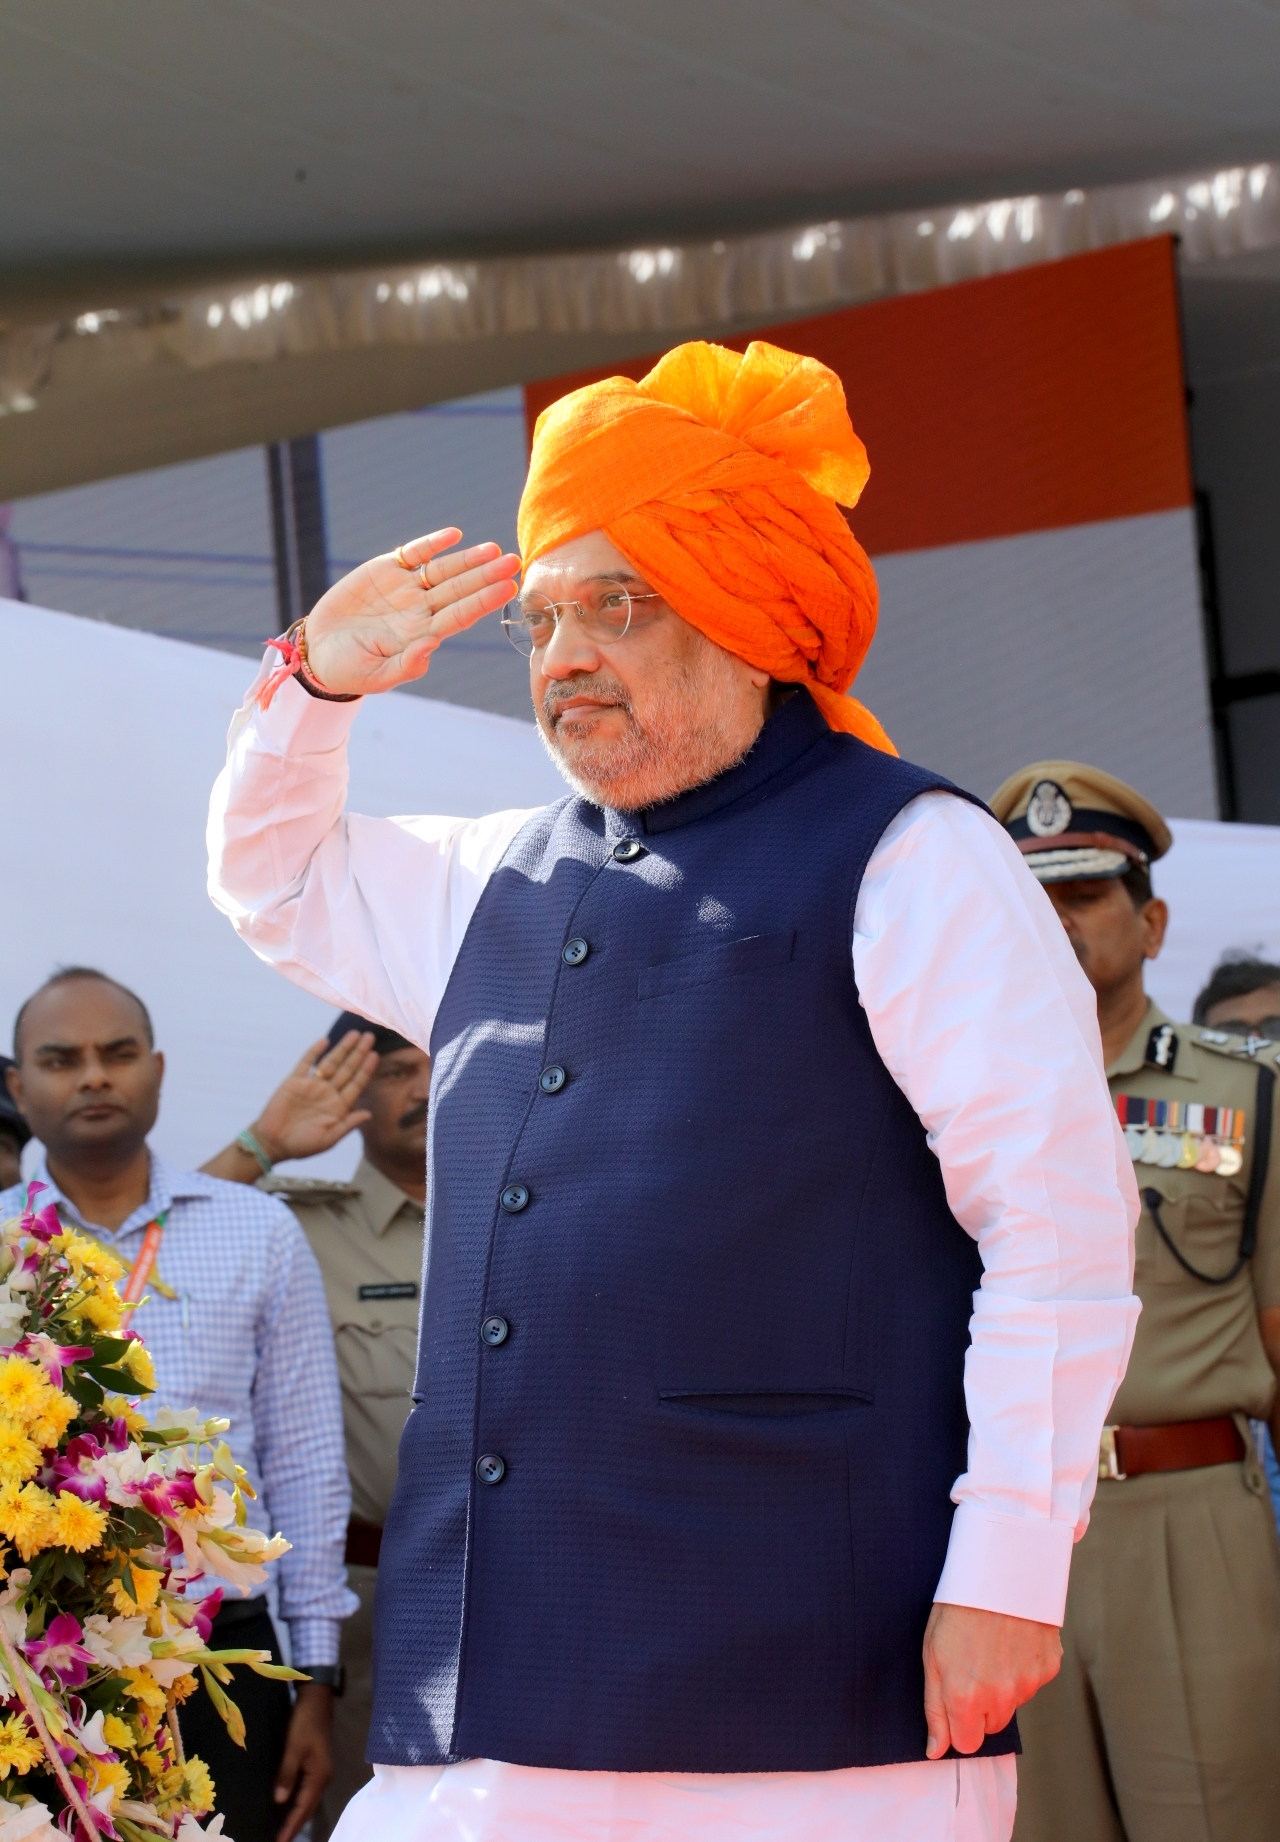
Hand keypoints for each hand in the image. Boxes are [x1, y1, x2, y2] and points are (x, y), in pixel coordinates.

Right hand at [252, 1032, 377, 1163]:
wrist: (272, 1143)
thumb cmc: (302, 1146)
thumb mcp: (328, 1139)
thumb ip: (348, 1125)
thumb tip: (368, 1114)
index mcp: (338, 1106)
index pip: (356, 1084)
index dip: (366, 1070)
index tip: (375, 1055)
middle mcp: (327, 1093)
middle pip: (347, 1069)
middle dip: (358, 1053)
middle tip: (370, 1036)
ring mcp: (311, 1085)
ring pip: (331, 1062)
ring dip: (342, 1048)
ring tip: (354, 1034)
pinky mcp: (294, 1082)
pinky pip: (306, 1063)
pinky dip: (315, 1052)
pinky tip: (325, 1041)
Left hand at [273, 1682, 332, 1841]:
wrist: (317, 1699)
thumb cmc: (305, 1722)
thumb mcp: (293, 1747)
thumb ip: (287, 1774)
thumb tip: (280, 1801)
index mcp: (319, 1776)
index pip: (303, 1809)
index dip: (291, 1827)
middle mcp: (323, 1777)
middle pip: (308, 1808)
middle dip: (295, 1826)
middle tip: (280, 1840)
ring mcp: (321, 1770)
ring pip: (308, 1800)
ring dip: (297, 1815)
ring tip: (283, 1829)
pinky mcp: (316, 1764)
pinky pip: (307, 1790)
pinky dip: (298, 1802)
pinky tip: (288, 1805)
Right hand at [304, 528, 520, 694]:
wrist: (319, 651)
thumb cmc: (350, 670)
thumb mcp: (376, 676)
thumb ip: (405, 665)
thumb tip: (431, 648)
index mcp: (423, 635)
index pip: (460, 615)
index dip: (484, 601)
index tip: (507, 587)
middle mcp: (421, 609)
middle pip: (460, 589)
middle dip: (486, 575)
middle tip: (513, 561)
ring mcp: (406, 589)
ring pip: (443, 570)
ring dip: (468, 559)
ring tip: (493, 549)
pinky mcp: (386, 570)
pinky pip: (414, 554)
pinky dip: (432, 544)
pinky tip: (453, 536)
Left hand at [922, 1603, 1060, 1757]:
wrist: (999, 1569)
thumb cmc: (957, 1607)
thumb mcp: (931, 1654)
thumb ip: (935, 1709)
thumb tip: (936, 1750)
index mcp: (966, 1698)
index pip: (967, 1743)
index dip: (958, 1723)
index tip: (956, 1699)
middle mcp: (1000, 1698)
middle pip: (991, 1725)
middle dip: (981, 1705)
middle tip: (972, 1664)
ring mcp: (1028, 1684)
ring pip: (1013, 1702)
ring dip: (1003, 1685)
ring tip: (992, 1644)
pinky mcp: (1048, 1667)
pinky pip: (1033, 1681)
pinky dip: (1024, 1667)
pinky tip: (1013, 1638)